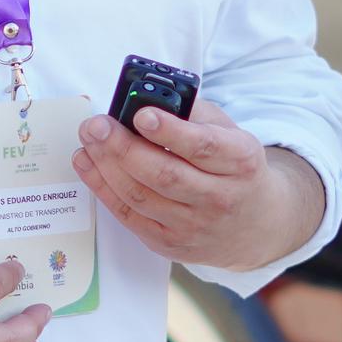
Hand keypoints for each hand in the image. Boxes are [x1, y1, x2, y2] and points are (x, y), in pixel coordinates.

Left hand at [71, 99, 311, 271]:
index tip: (141, 115)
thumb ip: (195, 114)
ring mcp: (194, 226)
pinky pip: (129, 216)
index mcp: (240, 162)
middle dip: (123, 148)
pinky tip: (88, 164)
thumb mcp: (230, 133)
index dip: (170, 132)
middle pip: (164, 175)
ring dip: (106, 166)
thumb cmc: (234, 168)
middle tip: (97, 125)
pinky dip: (103, 188)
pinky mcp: (170, 243)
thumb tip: (148, 97)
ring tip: (88, 139)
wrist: (253, 225)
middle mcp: (219, 198)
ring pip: (141, 196)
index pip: (203, 147)